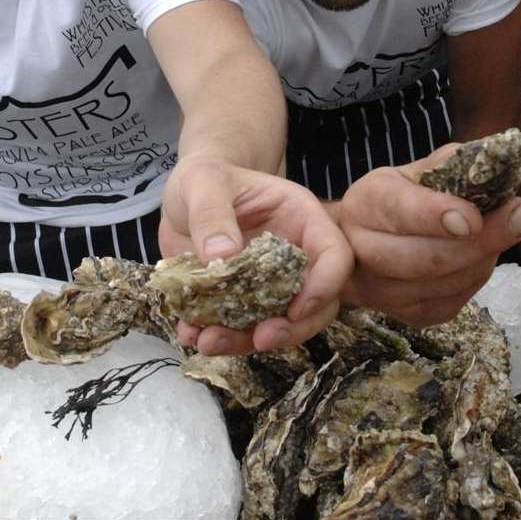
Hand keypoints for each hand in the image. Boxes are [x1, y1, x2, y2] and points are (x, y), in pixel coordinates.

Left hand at [160, 155, 351, 355]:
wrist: (185, 196)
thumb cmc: (206, 178)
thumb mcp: (203, 182)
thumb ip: (212, 214)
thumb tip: (223, 257)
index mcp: (301, 219)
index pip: (335, 254)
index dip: (325, 285)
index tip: (294, 309)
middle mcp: (294, 255)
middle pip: (317, 303)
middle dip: (292, 329)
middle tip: (261, 340)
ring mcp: (270, 282)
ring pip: (279, 323)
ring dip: (247, 341)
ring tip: (208, 342)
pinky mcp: (243, 300)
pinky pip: (241, 328)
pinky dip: (218, 337)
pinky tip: (190, 334)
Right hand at [336, 144, 520, 327]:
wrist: (368, 242)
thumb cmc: (402, 199)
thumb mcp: (417, 171)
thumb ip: (452, 165)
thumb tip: (496, 161)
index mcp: (364, 203)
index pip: (399, 210)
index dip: (435, 215)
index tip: (474, 218)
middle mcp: (361, 250)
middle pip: (422, 258)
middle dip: (478, 242)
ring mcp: (380, 291)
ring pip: (442, 285)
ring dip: (482, 259)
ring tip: (503, 230)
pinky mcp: (406, 316)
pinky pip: (451, 303)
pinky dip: (475, 278)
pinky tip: (480, 257)